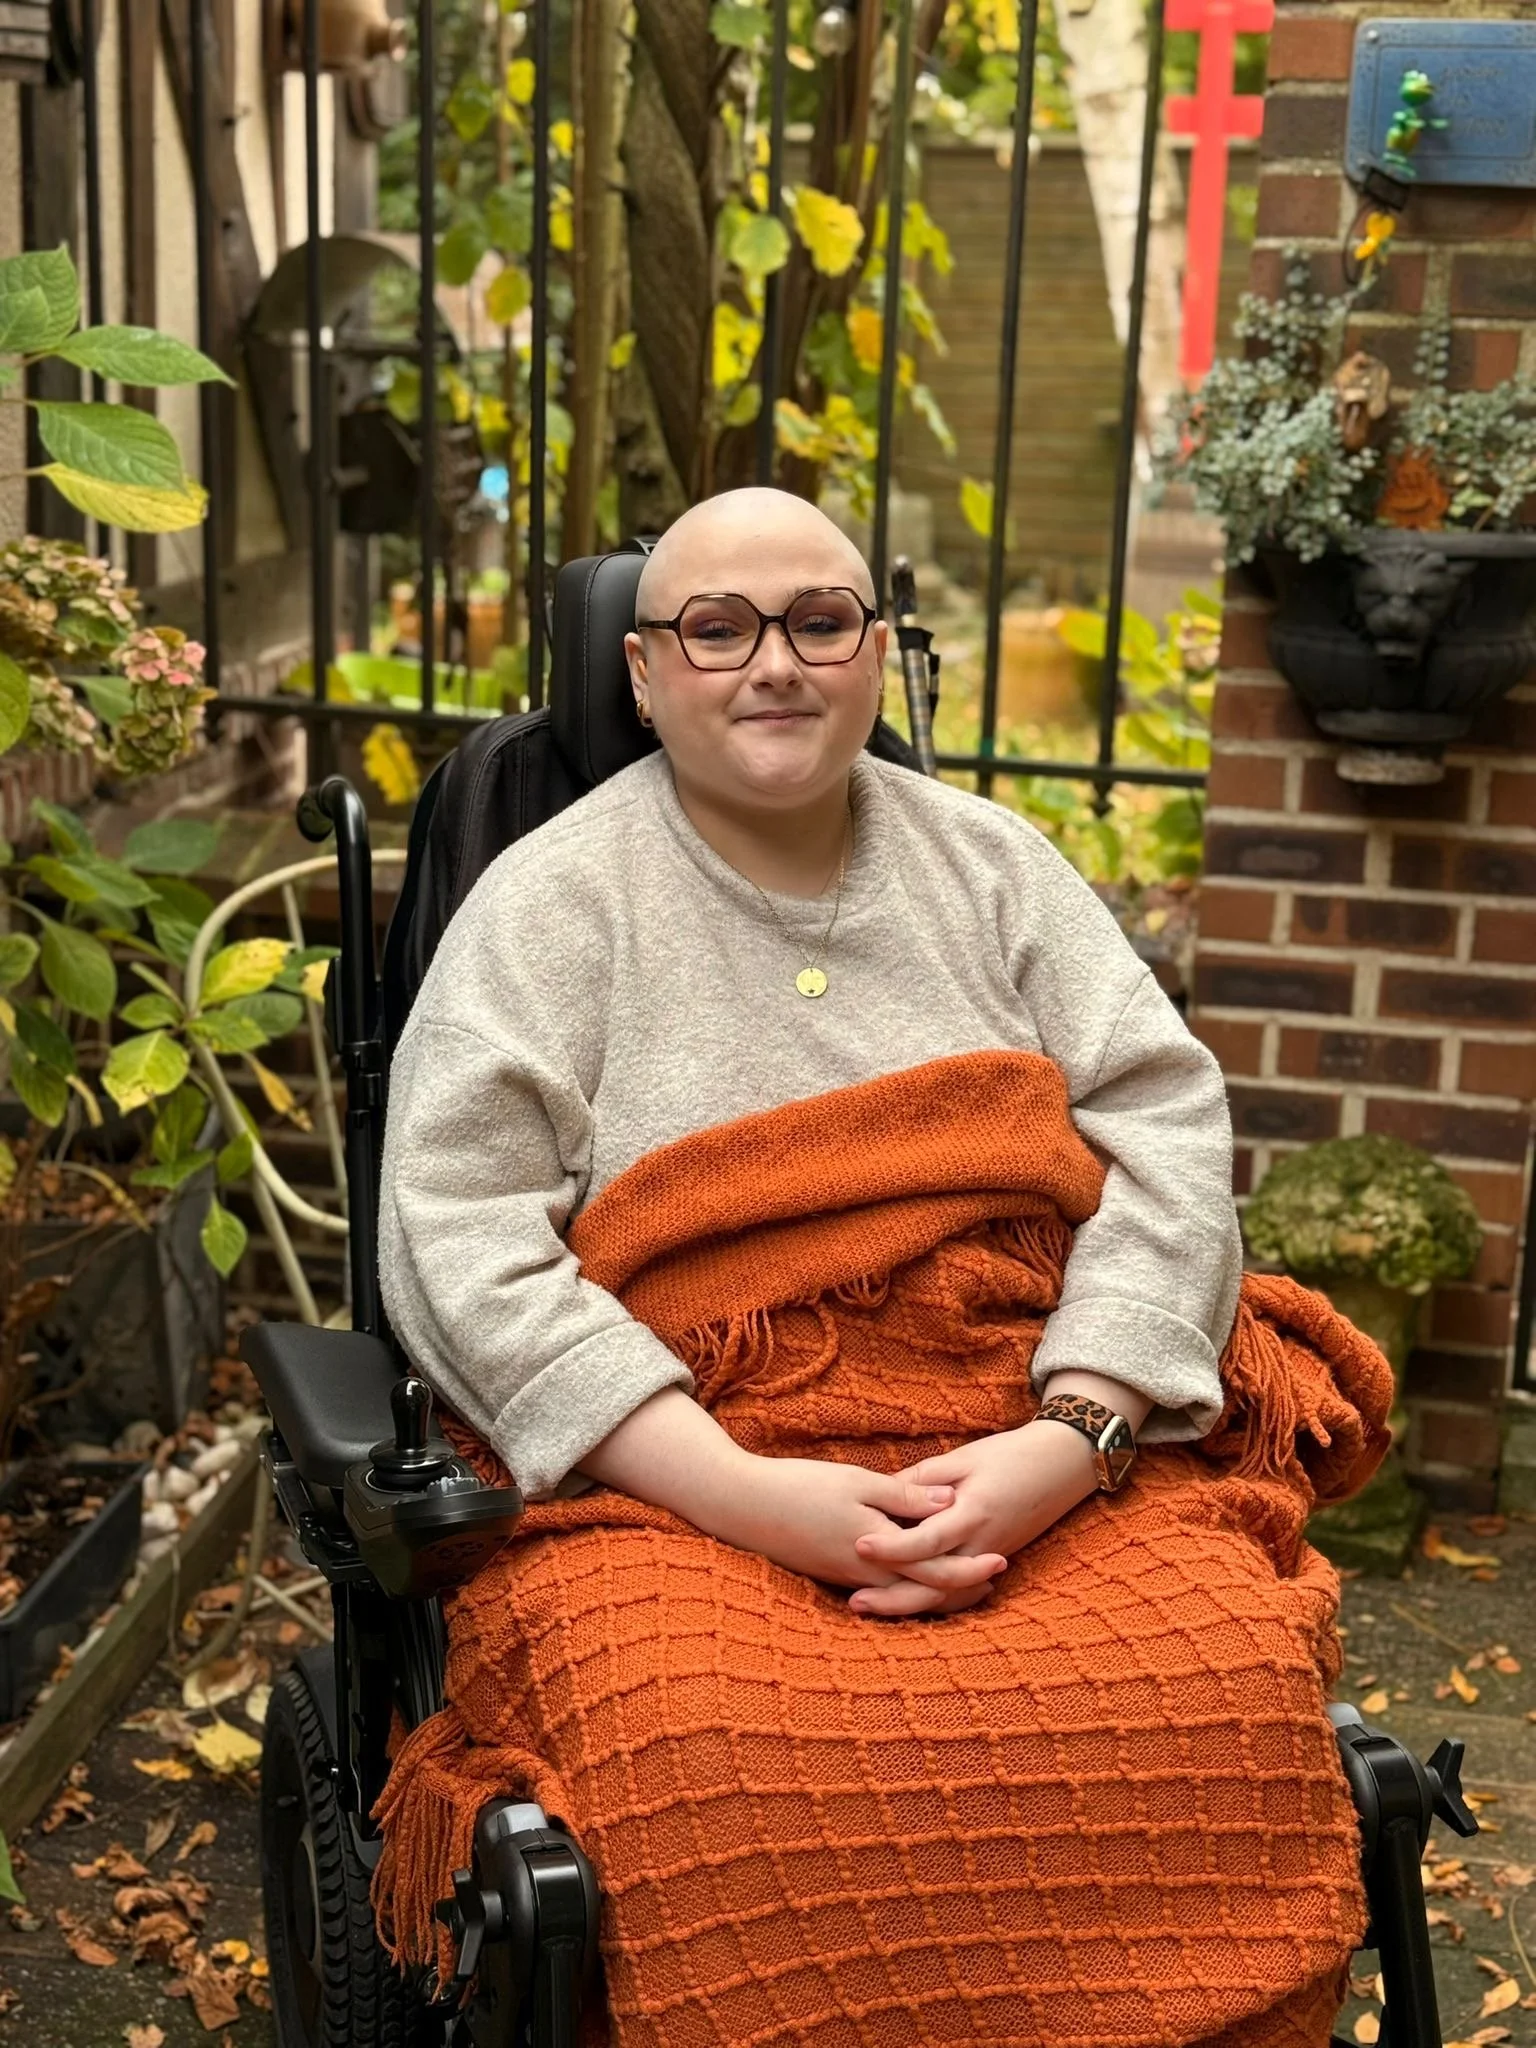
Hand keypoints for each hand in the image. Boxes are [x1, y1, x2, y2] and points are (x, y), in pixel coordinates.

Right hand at [707, 1455, 1007, 1604]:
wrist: (741, 1506)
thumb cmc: (800, 1488)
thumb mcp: (857, 1482)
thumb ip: (905, 1496)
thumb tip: (950, 1502)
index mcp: (876, 1551)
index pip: (935, 1570)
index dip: (970, 1567)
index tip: (1000, 1559)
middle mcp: (865, 1575)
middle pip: (924, 1592)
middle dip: (961, 1587)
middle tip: (994, 1577)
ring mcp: (848, 1579)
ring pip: (903, 1595)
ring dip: (935, 1591)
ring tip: (966, 1581)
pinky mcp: (834, 1574)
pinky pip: (880, 1588)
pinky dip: (906, 1586)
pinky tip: (916, 1574)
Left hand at [847, 1419, 1100, 1617]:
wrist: (1061, 1466)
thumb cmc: (1011, 1455)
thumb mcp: (964, 1457)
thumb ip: (923, 1480)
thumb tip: (882, 1494)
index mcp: (973, 1512)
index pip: (928, 1539)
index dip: (893, 1546)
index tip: (860, 1544)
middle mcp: (983, 1544)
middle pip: (936, 1584)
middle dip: (894, 1598)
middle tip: (855, 1602)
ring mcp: (990, 1557)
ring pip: (947, 1595)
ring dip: (908, 1605)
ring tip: (868, 1605)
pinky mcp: (992, 1560)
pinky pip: (959, 1589)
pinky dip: (932, 1599)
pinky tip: (902, 1601)